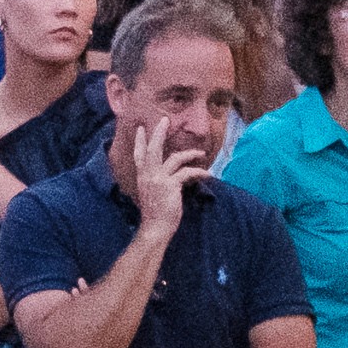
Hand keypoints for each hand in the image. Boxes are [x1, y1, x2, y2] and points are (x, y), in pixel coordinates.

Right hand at [116, 116, 200, 240]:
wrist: (155, 228)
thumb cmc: (155, 215)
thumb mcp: (152, 195)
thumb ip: (157, 183)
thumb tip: (174, 176)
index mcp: (142, 177)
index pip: (139, 155)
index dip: (140, 141)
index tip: (141, 129)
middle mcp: (148, 175)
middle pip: (153, 148)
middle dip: (159, 132)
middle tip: (165, 119)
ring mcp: (158, 179)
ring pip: (174, 157)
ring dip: (190, 153)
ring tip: (201, 152)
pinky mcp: (170, 185)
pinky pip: (187, 173)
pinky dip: (199, 172)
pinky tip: (208, 174)